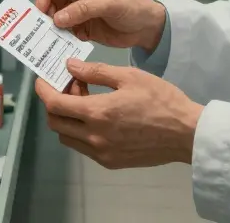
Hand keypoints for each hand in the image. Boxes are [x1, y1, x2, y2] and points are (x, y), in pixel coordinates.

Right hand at [35, 0, 165, 52]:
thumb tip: (57, 19)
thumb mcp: (109, 4)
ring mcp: (79, 11)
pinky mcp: (82, 28)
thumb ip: (83, 9)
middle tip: (41, 26)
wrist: (149, 28)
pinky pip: (65, 31)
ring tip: (48, 37)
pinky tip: (60, 44)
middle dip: (46, 11)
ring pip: (56, 16)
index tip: (40, 9)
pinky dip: (61, 37)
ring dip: (52, 26)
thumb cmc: (132, 6)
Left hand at [36, 59, 202, 168]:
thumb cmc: (161, 100)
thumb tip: (70, 66)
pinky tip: (96, 117)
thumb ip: (95, 72)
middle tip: (69, 87)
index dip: (43, 90)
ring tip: (84, 101)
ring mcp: (101, 153)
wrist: (187, 134)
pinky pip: (83, 147)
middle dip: (54, 103)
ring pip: (67, 138)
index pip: (54, 104)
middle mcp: (94, 137)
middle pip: (55, 122)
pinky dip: (80, 132)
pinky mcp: (110, 162)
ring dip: (66, 118)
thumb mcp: (129, 76)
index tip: (42, 79)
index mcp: (97, 113)